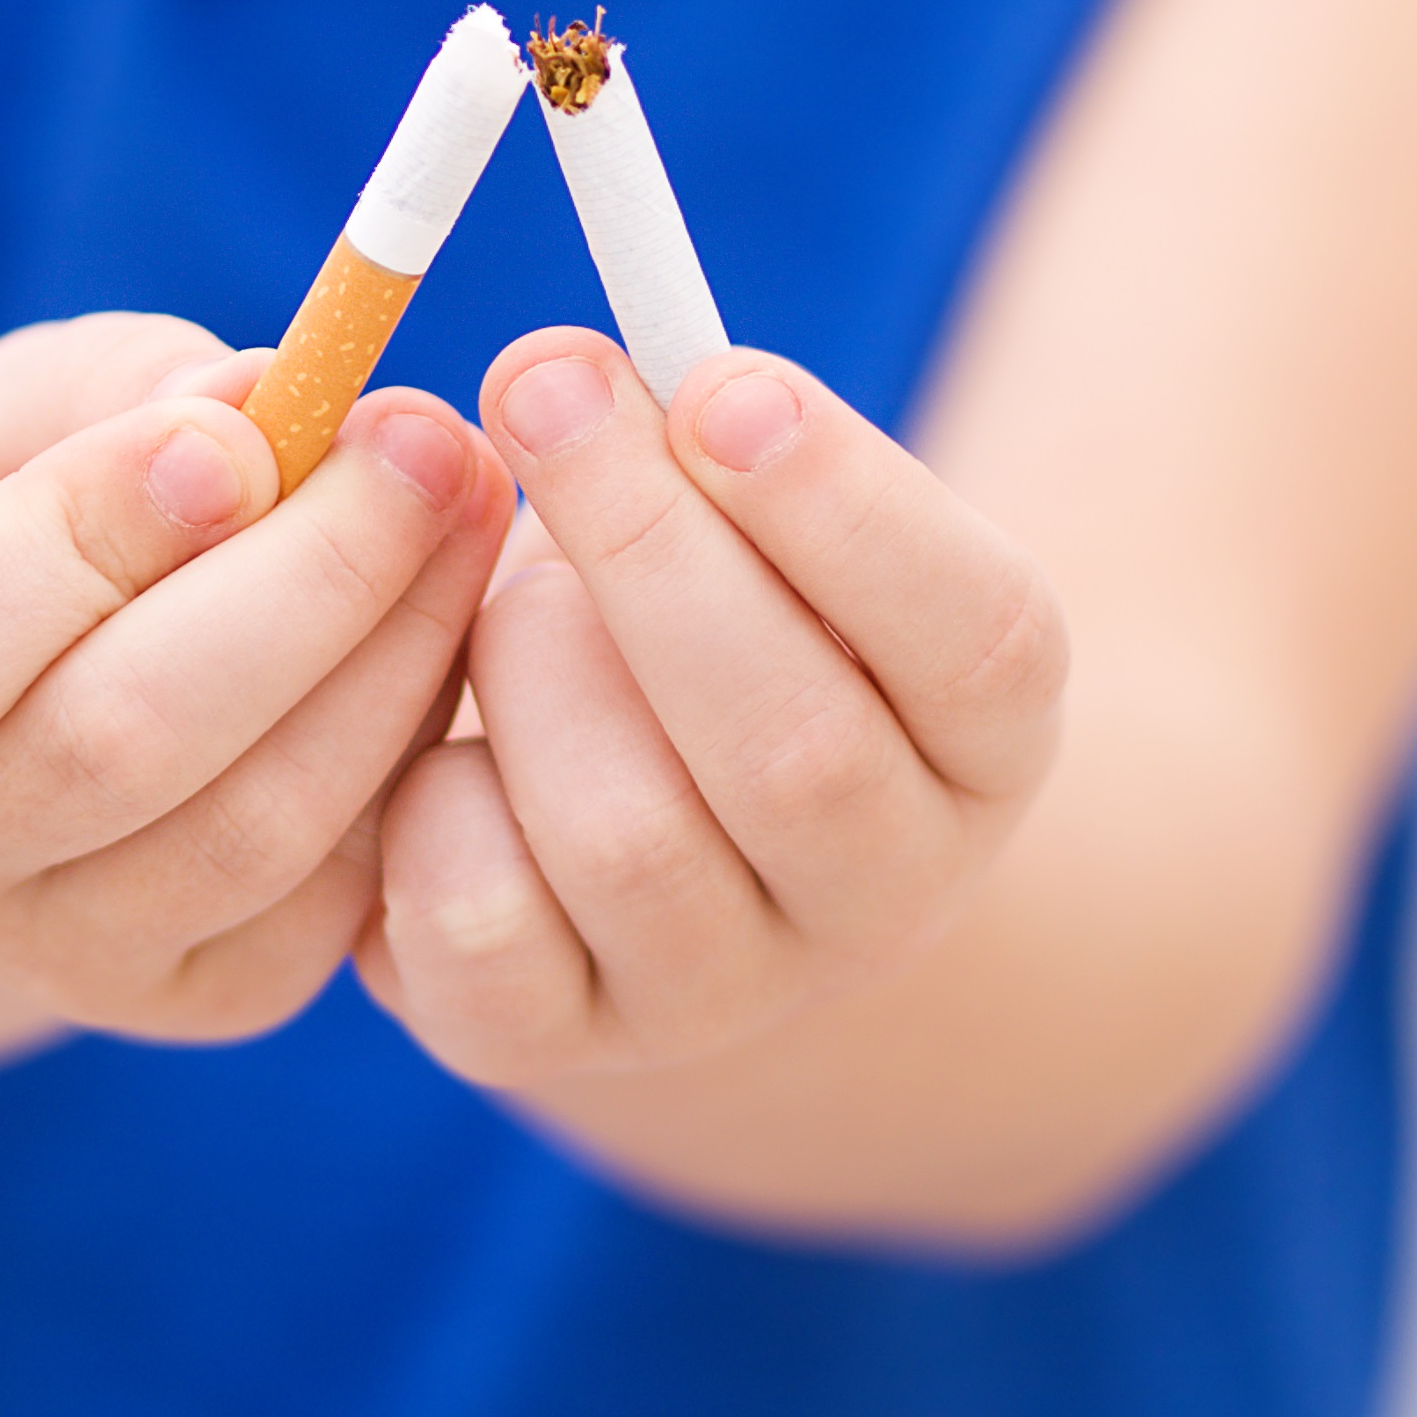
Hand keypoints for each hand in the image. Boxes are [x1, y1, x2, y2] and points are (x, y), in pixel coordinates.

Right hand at [0, 312, 512, 1041]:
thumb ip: (111, 393)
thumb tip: (258, 410)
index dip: (95, 529)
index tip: (244, 420)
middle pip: (124, 740)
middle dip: (313, 574)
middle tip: (430, 439)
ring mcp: (52, 956)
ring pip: (257, 826)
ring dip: (399, 653)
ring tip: (470, 506)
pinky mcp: (200, 996)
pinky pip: (340, 887)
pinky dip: (418, 748)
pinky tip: (446, 629)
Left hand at [359, 330, 1064, 1085]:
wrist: (651, 835)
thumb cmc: (701, 610)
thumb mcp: (751, 521)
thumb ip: (695, 444)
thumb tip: (563, 375)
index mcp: (983, 742)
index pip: (981, 642)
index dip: (847, 508)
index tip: (719, 383)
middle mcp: (884, 894)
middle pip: (792, 747)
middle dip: (649, 544)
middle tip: (544, 385)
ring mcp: (721, 990)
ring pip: (625, 838)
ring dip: (535, 665)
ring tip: (504, 595)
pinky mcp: (549, 1041)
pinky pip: (474, 921)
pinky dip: (433, 796)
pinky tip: (454, 735)